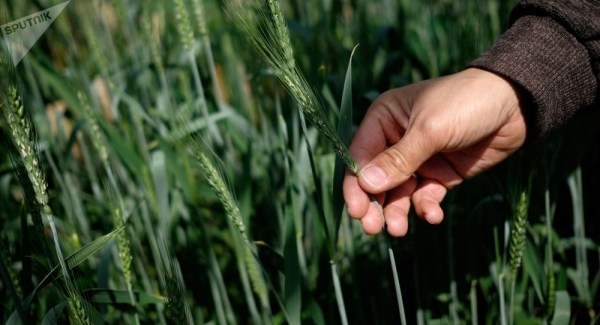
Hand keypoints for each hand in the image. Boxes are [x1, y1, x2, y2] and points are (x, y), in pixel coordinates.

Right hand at [343, 68, 526, 235]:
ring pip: (398, 192)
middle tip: (372, 228)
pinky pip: (425, 196)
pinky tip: (433, 216)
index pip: (361, 156)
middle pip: (376, 179)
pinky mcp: (440, 175)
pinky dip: (426, 208)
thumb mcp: (430, 130)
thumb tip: (366, 184)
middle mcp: (396, 140)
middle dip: (374, 204)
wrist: (516, 105)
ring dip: (396, 211)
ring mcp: (418, 159)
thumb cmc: (466, 103)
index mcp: (385, 119)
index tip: (356, 210)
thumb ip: (399, 159)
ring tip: (398, 230)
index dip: (355, 184)